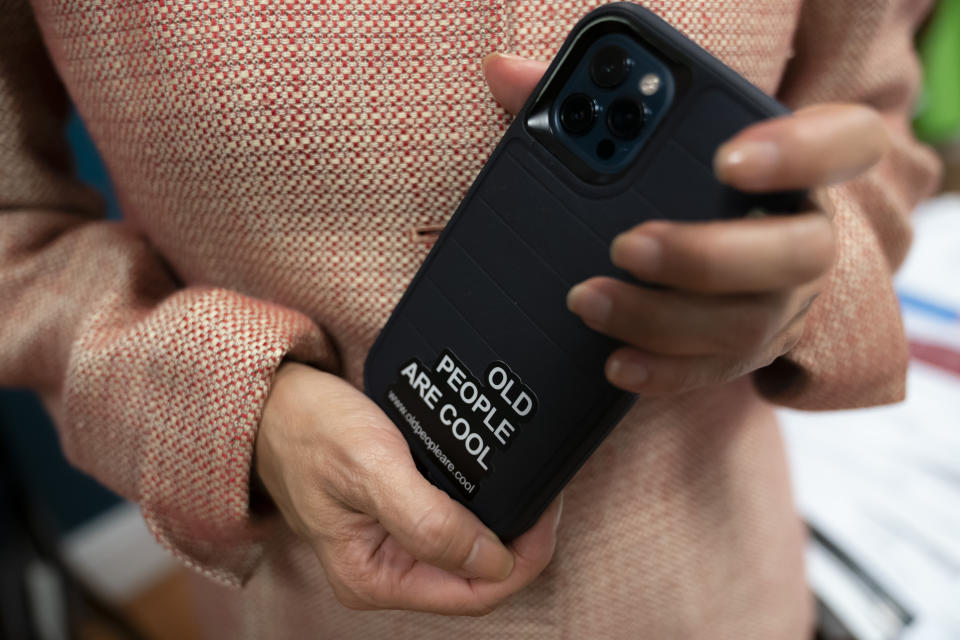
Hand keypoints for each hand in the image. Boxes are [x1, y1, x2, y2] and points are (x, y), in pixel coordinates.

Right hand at [255, 362, 562, 614]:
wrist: (277, 399)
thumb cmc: (310, 431)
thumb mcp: (370, 470)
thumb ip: (427, 520)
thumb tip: (491, 559)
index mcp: (374, 578)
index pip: (473, 594)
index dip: (521, 560)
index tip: (544, 513)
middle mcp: (387, 569)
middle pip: (478, 576)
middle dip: (520, 540)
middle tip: (545, 491)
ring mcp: (394, 543)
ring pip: (471, 548)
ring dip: (504, 520)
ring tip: (530, 481)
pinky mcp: (401, 514)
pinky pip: (455, 520)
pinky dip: (483, 501)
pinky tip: (499, 476)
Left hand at [483, 53, 889, 394]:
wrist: (720, 259)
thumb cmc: (679, 184)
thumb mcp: (649, 138)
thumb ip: (584, 103)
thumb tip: (505, 74)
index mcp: (796, 166)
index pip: (844, 143)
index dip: (800, 150)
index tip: (727, 157)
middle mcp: (804, 236)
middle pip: (795, 252)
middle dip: (706, 255)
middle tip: (627, 245)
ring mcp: (784, 303)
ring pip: (748, 323)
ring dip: (663, 318)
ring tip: (588, 301)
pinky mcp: (749, 350)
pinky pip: (717, 372)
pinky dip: (664, 371)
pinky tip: (615, 362)